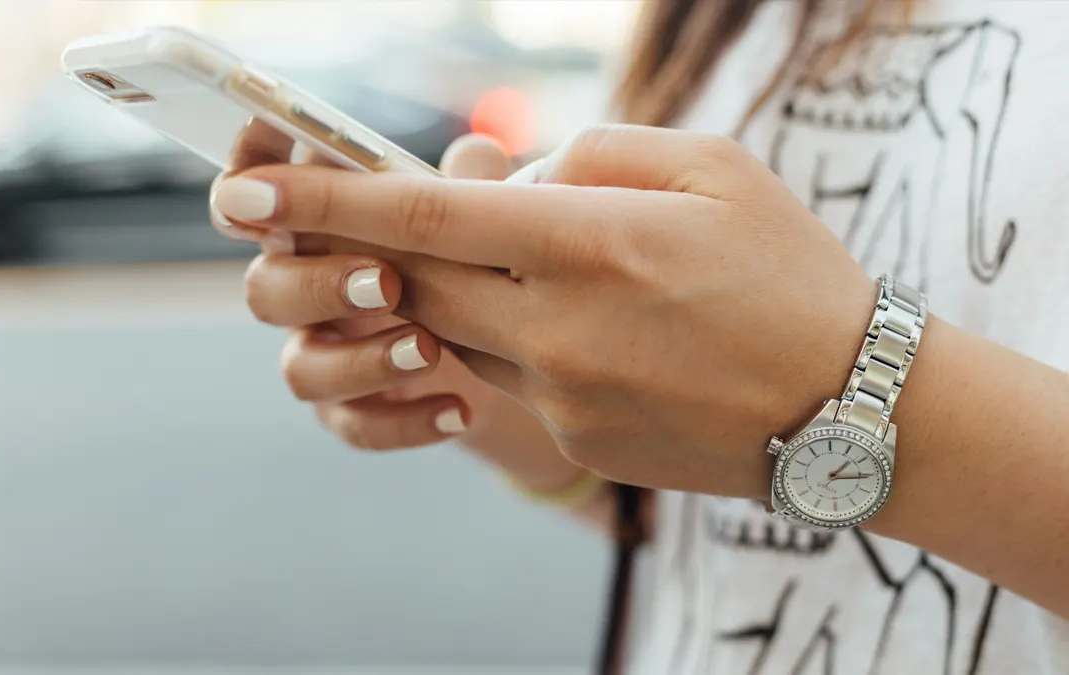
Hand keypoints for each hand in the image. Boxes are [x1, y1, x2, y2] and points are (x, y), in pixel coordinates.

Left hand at [212, 124, 876, 499]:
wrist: (850, 408)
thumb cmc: (791, 271)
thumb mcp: (711, 167)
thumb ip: (592, 154)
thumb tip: (508, 175)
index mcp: (591, 242)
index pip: (423, 215)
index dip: (325, 200)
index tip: (247, 193)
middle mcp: (559, 326)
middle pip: (416, 278)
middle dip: (380, 245)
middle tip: (376, 217)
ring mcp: (562, 394)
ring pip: (456, 329)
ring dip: (463, 289)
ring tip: (541, 266)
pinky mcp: (573, 437)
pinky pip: (508, 376)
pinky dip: (516, 337)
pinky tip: (592, 327)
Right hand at [212, 127, 574, 487]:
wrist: (511, 353)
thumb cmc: (476, 259)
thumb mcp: (481, 217)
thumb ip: (471, 184)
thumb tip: (477, 153)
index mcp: (320, 225)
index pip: (256, 196)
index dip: (246, 178)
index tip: (262, 179)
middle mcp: (307, 289)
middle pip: (265, 289)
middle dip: (318, 284)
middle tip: (388, 282)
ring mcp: (325, 354)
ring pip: (301, 369)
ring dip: (360, 360)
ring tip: (430, 349)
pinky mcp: (354, 410)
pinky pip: (354, 426)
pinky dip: (404, 422)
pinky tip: (459, 409)